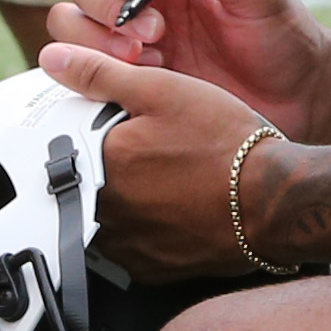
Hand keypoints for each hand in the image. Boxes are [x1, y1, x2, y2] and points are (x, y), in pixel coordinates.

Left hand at [34, 45, 268, 280]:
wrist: (275, 201)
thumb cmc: (226, 145)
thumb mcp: (164, 90)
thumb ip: (103, 75)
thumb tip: (56, 59)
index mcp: (99, 164)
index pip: (66, 142)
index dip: (90, 127)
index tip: (116, 125)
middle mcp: (105, 212)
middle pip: (83, 182)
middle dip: (103, 165)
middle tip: (148, 152)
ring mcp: (127, 247)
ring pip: (103, 218)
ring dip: (119, 201)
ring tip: (160, 181)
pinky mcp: (151, 270)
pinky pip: (130, 248)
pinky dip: (142, 229)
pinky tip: (171, 210)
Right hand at [41, 0, 330, 137]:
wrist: (301, 98)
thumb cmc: (286, 38)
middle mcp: (146, 4)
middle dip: (106, 9)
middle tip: (153, 35)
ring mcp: (136, 46)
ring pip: (75, 29)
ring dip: (94, 41)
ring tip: (142, 60)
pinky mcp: (136, 85)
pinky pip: (89, 74)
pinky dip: (101, 75)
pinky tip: (145, 84)